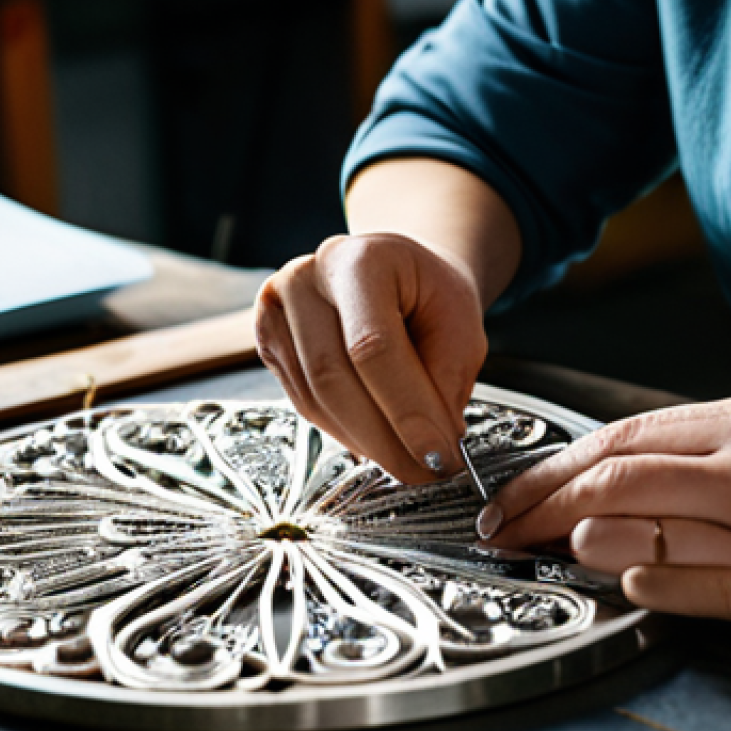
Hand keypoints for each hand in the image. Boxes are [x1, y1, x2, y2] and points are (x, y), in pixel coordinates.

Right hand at [255, 232, 486, 483]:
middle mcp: (306, 277)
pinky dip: (344, 432)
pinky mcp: (268, 340)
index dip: (406, 410)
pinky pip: (304, 403)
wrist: (400, 275)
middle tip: (426, 471)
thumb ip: (445, 383)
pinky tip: (376, 439)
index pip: (372, 346)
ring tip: (409, 458)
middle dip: (385, 439)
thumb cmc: (432, 297)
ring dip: (366, 442)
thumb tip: (430, 448)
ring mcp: (278, 308)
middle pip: (333, 376)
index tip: (439, 455)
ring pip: (315, 398)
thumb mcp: (462, 329)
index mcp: (360, 259)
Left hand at [486, 394, 730, 653]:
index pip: (620, 437)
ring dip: (576, 544)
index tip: (513, 491)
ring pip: (633, 529)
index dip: (551, 467)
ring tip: (549, 553)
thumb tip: (618, 476)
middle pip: (609, 480)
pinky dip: (635, 584)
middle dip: (536, 505)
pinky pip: (680, 587)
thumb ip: (706, 451)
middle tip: (500, 529)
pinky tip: (621, 583)